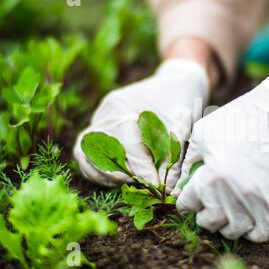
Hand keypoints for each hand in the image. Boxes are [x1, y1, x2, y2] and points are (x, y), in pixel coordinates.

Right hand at [73, 58, 208, 186]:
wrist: (176, 80)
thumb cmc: (182, 101)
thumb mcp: (181, 127)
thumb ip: (172, 157)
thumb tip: (166, 188)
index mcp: (125, 106)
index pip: (128, 146)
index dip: (143, 170)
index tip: (157, 186)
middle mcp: (106, 112)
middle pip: (103, 151)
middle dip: (124, 173)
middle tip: (146, 184)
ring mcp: (99, 117)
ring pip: (86, 153)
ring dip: (107, 173)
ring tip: (131, 181)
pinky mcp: (99, 125)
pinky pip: (85, 151)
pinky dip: (98, 168)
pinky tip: (120, 176)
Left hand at [173, 72, 268, 241]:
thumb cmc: (239, 122)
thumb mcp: (203, 134)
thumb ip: (188, 164)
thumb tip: (181, 189)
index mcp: (211, 178)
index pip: (186, 206)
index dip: (185, 201)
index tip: (189, 198)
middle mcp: (232, 197)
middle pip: (207, 223)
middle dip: (203, 213)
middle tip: (208, 203)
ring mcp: (256, 205)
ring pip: (232, 232)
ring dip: (226, 223)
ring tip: (228, 209)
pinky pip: (258, 234)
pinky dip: (250, 229)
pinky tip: (248, 214)